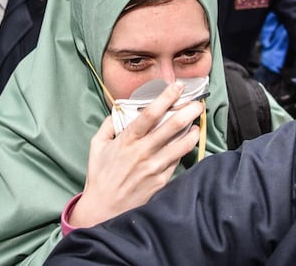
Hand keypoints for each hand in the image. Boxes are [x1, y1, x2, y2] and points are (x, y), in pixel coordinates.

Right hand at [69, 81, 203, 227]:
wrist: (103, 209)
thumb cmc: (99, 176)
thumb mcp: (97, 145)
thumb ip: (108, 125)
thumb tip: (118, 112)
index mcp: (127, 140)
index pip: (150, 114)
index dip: (166, 98)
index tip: (177, 87)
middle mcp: (143, 152)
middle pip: (172, 126)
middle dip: (188, 111)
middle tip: (198, 102)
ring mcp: (154, 167)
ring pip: (181, 145)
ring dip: (193, 131)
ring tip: (197, 123)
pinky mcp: (161, 181)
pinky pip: (178, 161)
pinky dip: (185, 150)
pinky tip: (188, 143)